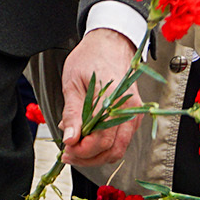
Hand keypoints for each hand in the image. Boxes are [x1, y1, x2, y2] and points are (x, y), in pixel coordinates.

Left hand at [59, 28, 138, 165]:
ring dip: (96, 155)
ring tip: (76, 149)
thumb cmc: (91, 58)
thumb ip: (73, 113)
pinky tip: (87, 139)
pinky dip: (104, 146)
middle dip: (88, 158)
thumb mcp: (73, 83)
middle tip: (68, 154)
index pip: (101, 139)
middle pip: (112, 150)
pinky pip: (121, 140)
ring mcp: (134, 114)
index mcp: (114, 100)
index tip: (66, 149)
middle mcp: (129, 110)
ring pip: (118, 149)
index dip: (82, 150)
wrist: (111, 42)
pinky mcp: (133, 115)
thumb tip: (70, 138)